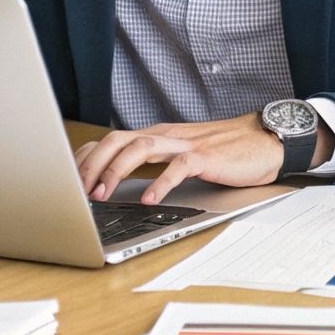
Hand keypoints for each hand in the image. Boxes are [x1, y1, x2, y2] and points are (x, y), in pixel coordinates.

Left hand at [73, 112, 334, 204]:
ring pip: (141, 147)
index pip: (111, 139)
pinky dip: (161, 182)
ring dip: (116, 169)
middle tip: (75, 189)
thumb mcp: (183, 155)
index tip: (66, 178)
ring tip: (101, 192)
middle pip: (118, 139)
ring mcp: (186, 144)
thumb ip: (155, 162)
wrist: (267, 141)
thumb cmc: (227, 152)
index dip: (85, 158)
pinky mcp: (207, 157)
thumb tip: (120, 181)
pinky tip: (149, 199)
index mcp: (158, 136)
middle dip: (91, 163)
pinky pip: (179, 167)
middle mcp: (167, 136)